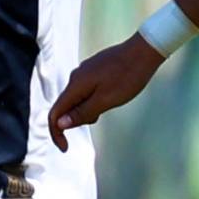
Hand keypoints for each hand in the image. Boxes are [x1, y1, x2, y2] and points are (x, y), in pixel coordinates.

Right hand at [47, 35, 164, 151]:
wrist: (144, 51)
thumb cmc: (127, 77)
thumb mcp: (105, 100)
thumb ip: (82, 113)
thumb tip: (60, 124)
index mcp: (76, 85)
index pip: (54, 113)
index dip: (56, 133)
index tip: (65, 147)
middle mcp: (76, 77)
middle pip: (65, 106)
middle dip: (77, 120)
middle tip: (100, 117)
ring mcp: (86, 72)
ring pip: (78, 98)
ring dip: (87, 110)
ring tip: (110, 104)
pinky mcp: (95, 69)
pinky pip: (86, 90)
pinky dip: (93, 100)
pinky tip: (110, 97)